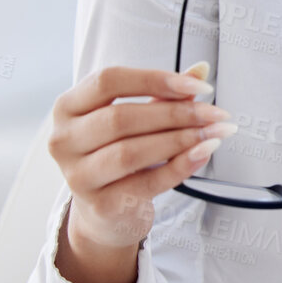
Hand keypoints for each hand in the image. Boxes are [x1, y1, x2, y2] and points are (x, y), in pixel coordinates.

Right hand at [49, 63, 232, 282]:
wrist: (106, 212)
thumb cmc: (121, 153)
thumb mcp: (140, 118)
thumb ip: (166, 94)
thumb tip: (201, 70)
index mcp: (68, 107)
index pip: (108, 81)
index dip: (156, 79)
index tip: (201, 87)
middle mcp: (64, 140)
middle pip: (122, 117)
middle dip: (177, 113)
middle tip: (217, 114)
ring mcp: (77, 176)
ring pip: (131, 151)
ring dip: (182, 139)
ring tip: (217, 133)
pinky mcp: (100, 205)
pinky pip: (147, 182)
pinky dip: (180, 165)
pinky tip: (205, 152)